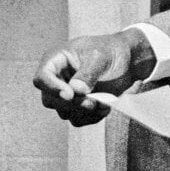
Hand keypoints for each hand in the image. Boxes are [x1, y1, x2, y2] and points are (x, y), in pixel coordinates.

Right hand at [32, 29, 154, 126]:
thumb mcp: (101, 56)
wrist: (127, 60)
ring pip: (64, 112)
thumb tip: (76, 90)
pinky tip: (104, 108)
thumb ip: (88, 72)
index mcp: (57, 60)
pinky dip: (90, 118)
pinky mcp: (77, 105)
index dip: (52, 88)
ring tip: (103, 104)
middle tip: (92, 102)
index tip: (70, 94)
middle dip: (72, 104)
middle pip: (50, 100)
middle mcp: (57, 78)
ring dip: (83, 112)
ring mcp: (67, 93)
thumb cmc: (111, 51)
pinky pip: (76, 119)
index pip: (42, 78)